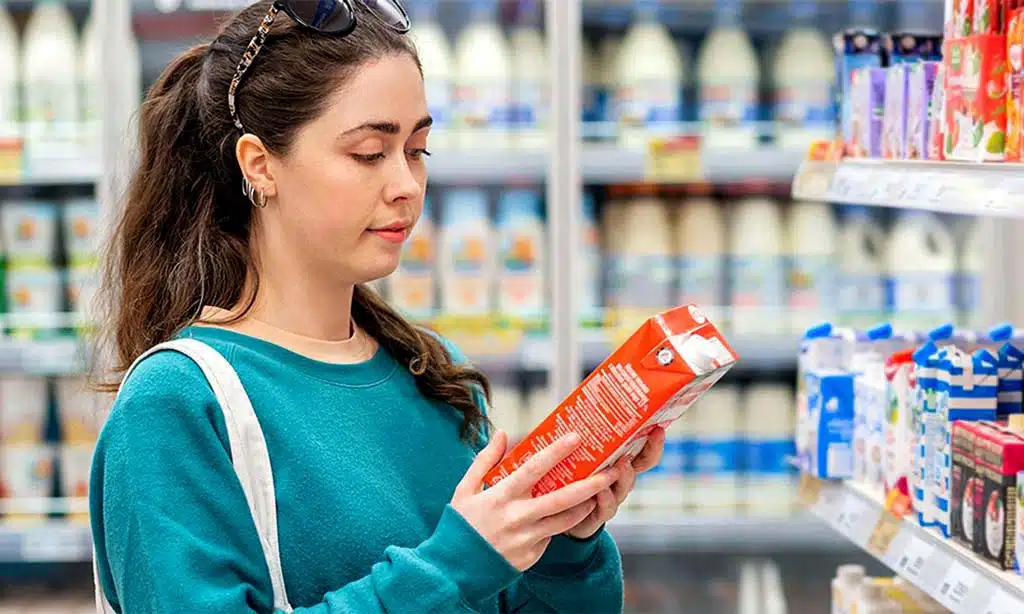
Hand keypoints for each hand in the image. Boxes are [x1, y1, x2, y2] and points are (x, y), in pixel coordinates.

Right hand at [451, 430, 620, 570]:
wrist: (454, 570)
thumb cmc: (460, 525)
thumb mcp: (465, 489)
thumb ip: (485, 460)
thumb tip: (501, 433)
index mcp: (501, 496)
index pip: (534, 469)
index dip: (556, 452)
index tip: (576, 438)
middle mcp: (517, 517)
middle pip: (562, 498)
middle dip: (591, 484)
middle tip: (611, 471)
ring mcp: (527, 538)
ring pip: (566, 520)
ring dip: (585, 506)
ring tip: (598, 493)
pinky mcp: (532, 555)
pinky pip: (552, 535)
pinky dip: (561, 523)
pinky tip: (570, 513)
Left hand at [566, 426, 665, 539]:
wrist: (559, 516)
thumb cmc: (569, 479)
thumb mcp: (578, 456)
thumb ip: (583, 437)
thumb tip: (582, 405)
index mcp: (617, 463)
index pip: (642, 451)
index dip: (653, 442)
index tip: (658, 427)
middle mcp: (619, 480)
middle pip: (640, 467)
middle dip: (649, 452)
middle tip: (650, 436)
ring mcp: (611, 498)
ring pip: (624, 487)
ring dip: (624, 475)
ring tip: (621, 463)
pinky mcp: (597, 516)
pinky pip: (606, 507)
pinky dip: (605, 499)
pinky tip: (600, 491)